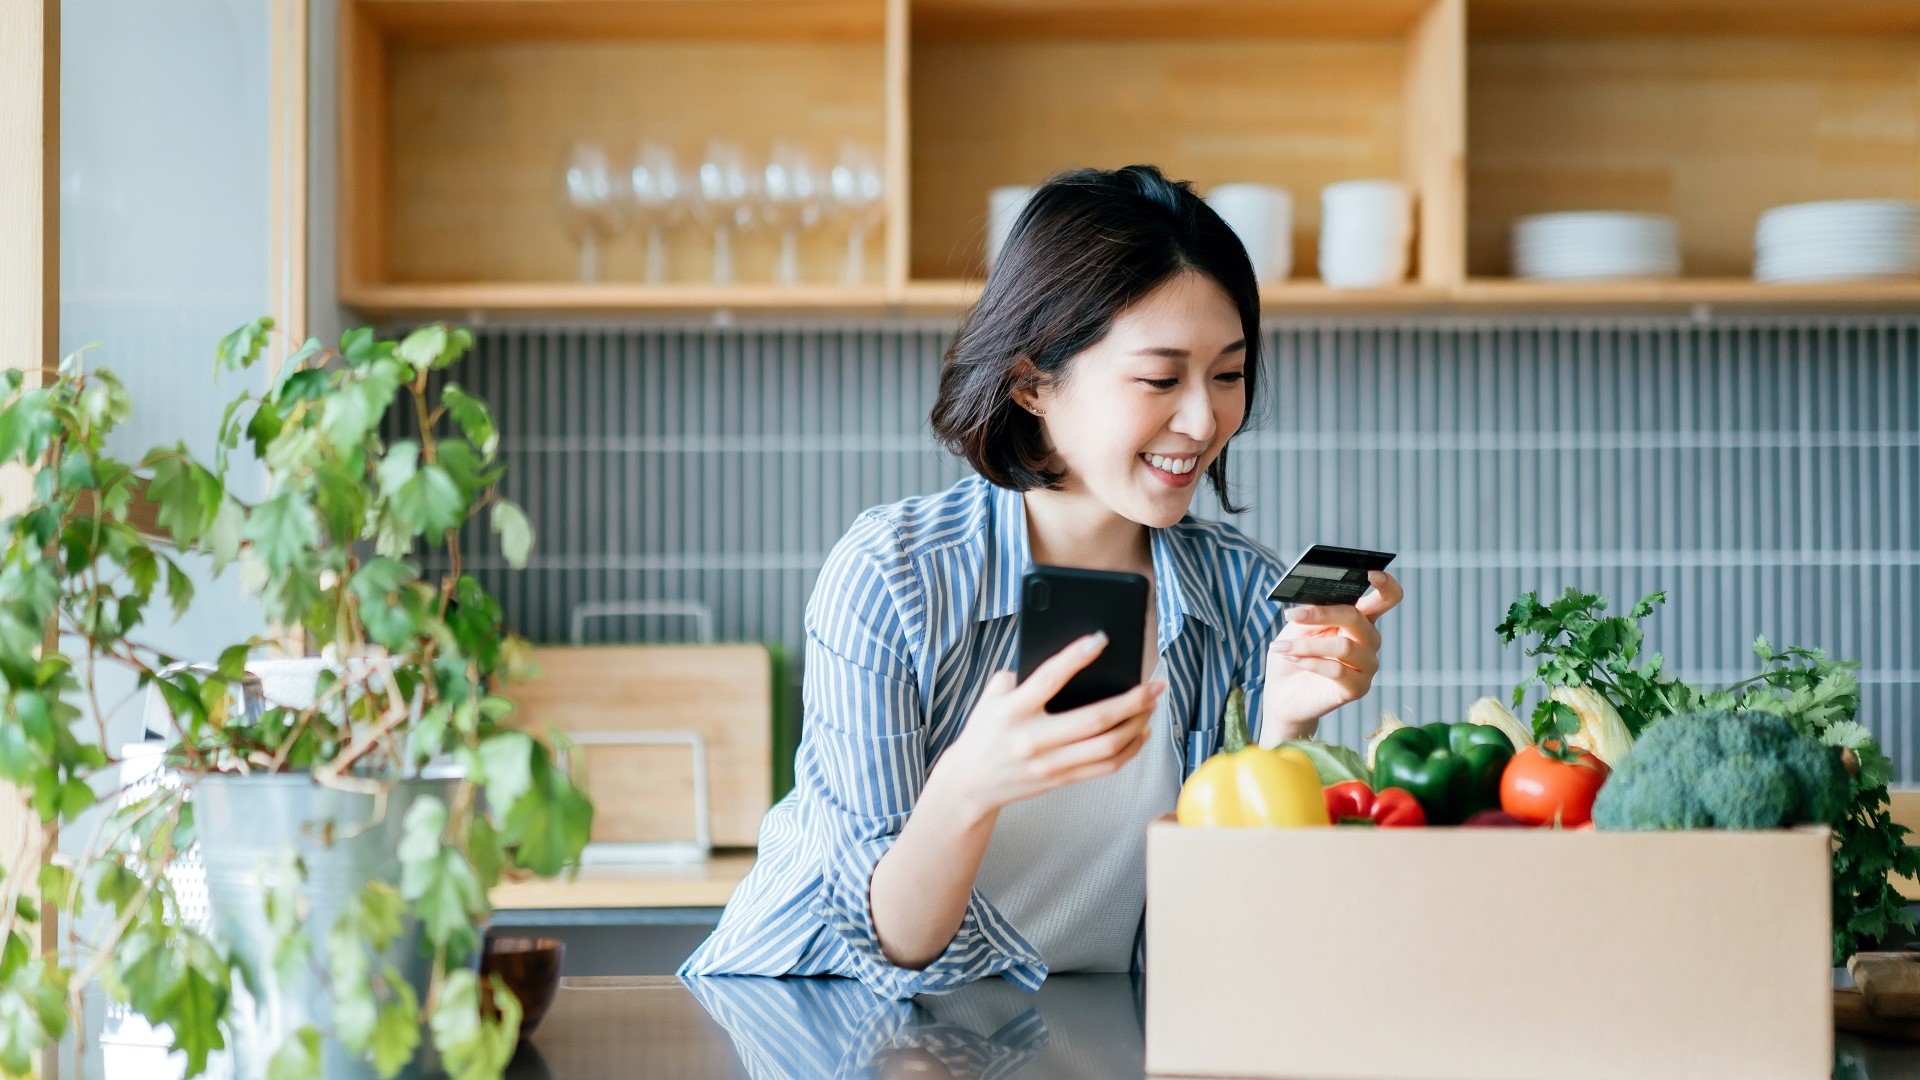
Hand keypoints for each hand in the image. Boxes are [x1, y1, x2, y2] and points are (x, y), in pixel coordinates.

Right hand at [931, 632, 1166, 820]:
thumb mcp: (993, 697)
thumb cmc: (986, 730)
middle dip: (1132, 699)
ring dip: (1138, 723)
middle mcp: (1033, 738)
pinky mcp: (1062, 779)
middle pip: (1095, 719)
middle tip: (1155, 683)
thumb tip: (1070, 659)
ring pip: (1108, 746)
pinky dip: (1130, 748)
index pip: (1049, 678)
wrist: (971, 783)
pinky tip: (1141, 731)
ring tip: (1152, 704)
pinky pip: (1106, 766)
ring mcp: (1050, 763)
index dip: (1076, 656)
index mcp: (1013, 710)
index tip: (1102, 638)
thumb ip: (1022, 676)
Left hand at [1261, 571, 1402, 742]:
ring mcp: (1367, 665)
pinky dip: (1310, 662)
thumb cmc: (1293, 653)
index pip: (1387, 598)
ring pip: (1344, 647)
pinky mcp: (1358, 688)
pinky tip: (1294, 659)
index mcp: (1360, 619)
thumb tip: (1316, 602)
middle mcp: (1369, 640)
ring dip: (1307, 644)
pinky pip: (1337, 671)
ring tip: (1283, 646)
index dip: (1386, 584)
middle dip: (1323, 614)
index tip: (1371, 573)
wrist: (1283, 693)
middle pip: (1357, 618)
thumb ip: (1312, 612)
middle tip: (1293, 615)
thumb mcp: (1298, 626)